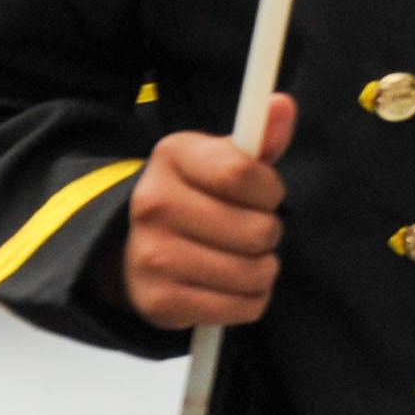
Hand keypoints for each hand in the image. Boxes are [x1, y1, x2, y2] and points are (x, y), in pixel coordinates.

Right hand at [125, 95, 290, 329]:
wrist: (132, 247)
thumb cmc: (195, 196)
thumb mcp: (222, 158)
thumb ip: (260, 137)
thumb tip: (282, 105)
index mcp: (171, 156)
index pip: (241, 173)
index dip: (269, 189)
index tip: (266, 194)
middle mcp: (152, 205)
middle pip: (256, 230)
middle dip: (269, 232)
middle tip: (253, 231)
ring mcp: (151, 256)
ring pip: (253, 272)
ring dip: (264, 269)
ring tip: (246, 258)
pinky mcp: (159, 303)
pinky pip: (240, 308)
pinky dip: (250, 300)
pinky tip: (233, 286)